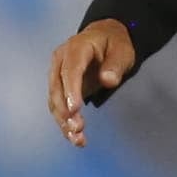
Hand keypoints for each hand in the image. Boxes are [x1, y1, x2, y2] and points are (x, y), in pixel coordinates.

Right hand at [45, 18, 138, 146]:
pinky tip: (76, 138)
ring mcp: (57, 74)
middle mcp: (61, 61)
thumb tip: (108, 80)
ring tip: (78, 139)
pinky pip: (58, 107)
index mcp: (75, 47)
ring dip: (64, 121)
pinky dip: (65, 123)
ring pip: (54, 101)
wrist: (104, 38)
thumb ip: (115, 65)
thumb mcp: (122, 51)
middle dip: (65, 110)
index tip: (75, 109)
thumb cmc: (114, 44)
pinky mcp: (60, 88)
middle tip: (78, 128)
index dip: (71, 90)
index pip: (70, 70)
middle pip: (57, 88)